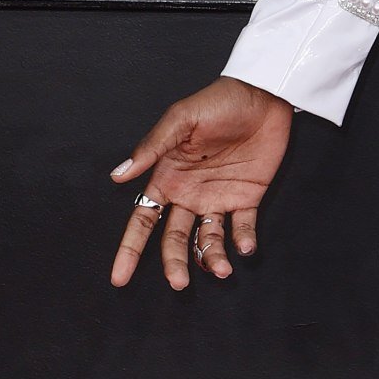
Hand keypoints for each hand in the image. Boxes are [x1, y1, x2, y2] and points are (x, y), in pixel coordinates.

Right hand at [110, 79, 292, 290]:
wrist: (261, 95)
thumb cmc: (216, 102)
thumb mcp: (180, 120)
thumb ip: (151, 148)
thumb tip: (117, 176)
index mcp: (167, 179)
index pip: (143, 221)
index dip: (130, 250)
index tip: (119, 278)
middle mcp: (189, 195)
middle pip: (175, 239)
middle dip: (174, 263)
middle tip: (178, 284)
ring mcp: (218, 198)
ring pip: (209, 240)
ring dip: (212, 258)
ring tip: (221, 270)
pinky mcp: (248, 198)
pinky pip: (243, 228)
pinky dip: (244, 242)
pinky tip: (246, 248)